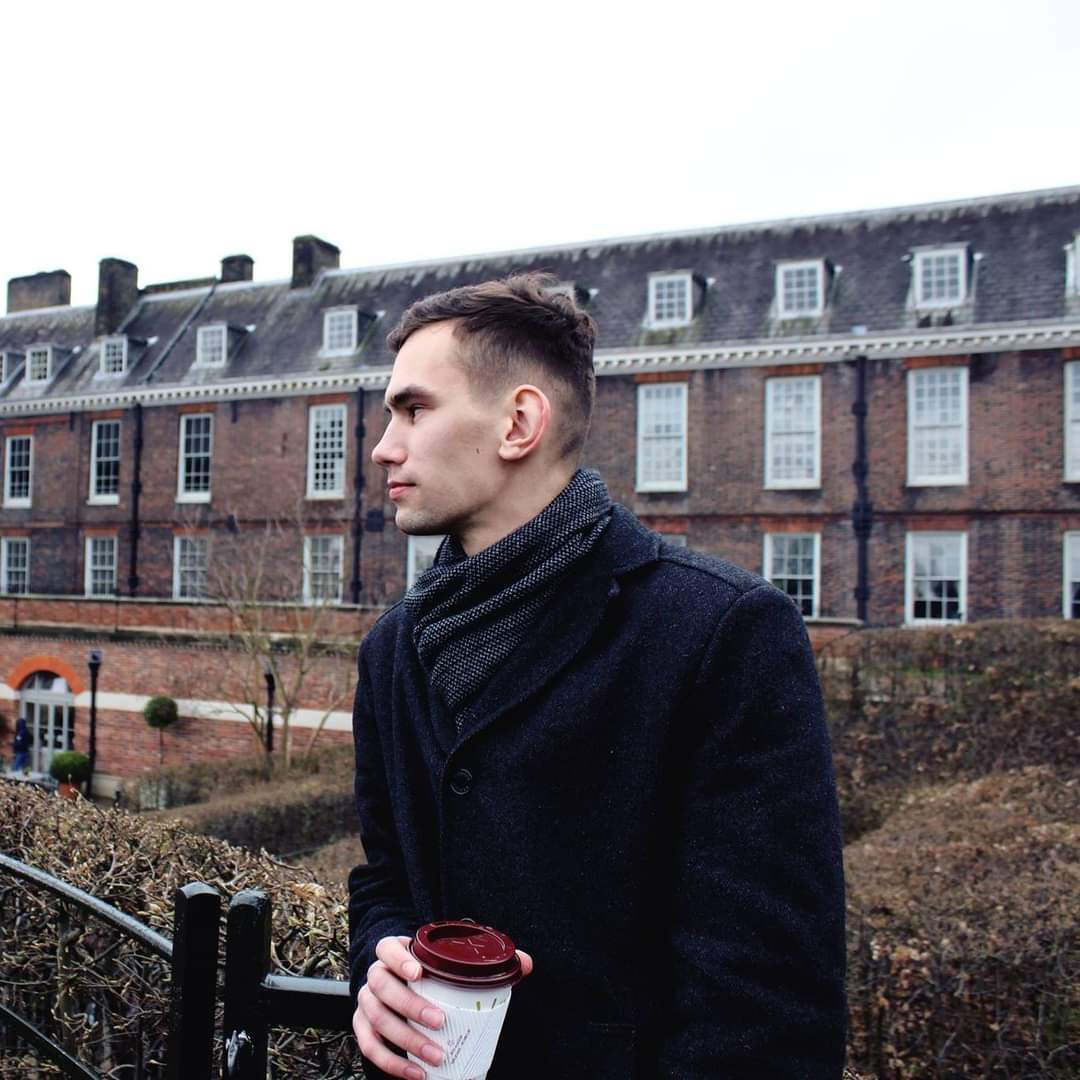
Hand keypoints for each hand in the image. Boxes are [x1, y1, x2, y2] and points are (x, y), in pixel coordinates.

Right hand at [352, 935, 533, 1079]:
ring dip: (406, 1039)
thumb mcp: (448, 959)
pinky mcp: (362, 1027)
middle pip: (382, 987)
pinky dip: (391, 1063)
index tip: (418, 971)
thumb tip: (525, 964)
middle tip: (439, 1022)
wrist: (400, 983)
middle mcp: (375, 975)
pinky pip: (369, 1046)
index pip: (387, 948)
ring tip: (436, 1056)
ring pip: (377, 1019)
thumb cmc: (429, 971)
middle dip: (410, 1006)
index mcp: (392, 952)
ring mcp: (366, 1002)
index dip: (398, 959)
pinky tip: (416, 1073)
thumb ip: (483, 960)